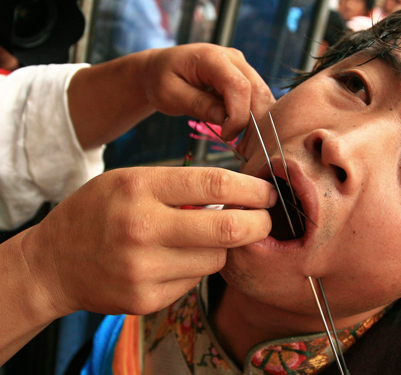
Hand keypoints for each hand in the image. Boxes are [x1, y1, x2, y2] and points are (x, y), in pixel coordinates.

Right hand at [20, 166, 275, 317]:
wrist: (53, 262)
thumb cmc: (99, 212)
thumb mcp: (131, 181)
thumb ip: (180, 186)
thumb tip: (238, 194)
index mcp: (140, 188)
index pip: (215, 184)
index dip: (252, 189)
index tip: (268, 192)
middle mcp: (142, 229)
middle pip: (228, 229)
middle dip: (259, 224)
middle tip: (265, 219)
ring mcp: (143, 269)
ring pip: (216, 259)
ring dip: (223, 248)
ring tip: (204, 238)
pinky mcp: (145, 299)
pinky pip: (195, 282)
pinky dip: (196, 269)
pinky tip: (175, 260)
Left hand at [69, 43, 274, 148]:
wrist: (160, 69)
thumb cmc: (160, 80)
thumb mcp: (169, 95)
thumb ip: (197, 104)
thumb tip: (224, 119)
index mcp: (212, 57)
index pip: (238, 86)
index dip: (238, 115)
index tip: (226, 136)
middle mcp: (233, 58)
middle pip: (258, 91)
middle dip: (255, 122)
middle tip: (242, 147)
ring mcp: (242, 67)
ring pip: (262, 96)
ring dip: (257, 122)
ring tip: (244, 144)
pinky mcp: (245, 77)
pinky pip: (257, 99)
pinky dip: (254, 118)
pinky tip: (244, 135)